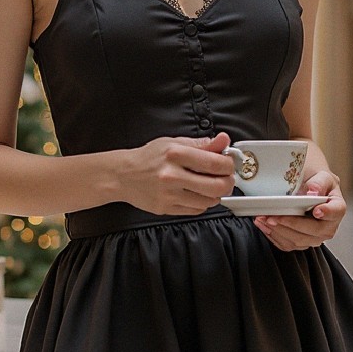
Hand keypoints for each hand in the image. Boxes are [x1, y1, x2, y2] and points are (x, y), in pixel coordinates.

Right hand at [119, 133, 235, 214]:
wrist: (123, 175)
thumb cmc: (149, 157)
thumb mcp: (174, 143)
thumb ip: (202, 144)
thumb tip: (224, 140)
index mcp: (175, 154)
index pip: (215, 163)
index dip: (229, 165)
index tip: (229, 164)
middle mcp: (172, 175)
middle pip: (217, 186)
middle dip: (228, 182)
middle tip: (226, 178)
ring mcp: (169, 195)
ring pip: (209, 201)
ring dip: (216, 194)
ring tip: (210, 186)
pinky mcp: (166, 209)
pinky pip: (196, 210)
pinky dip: (202, 203)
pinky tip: (197, 194)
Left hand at [255, 169, 343, 250]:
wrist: (310, 190)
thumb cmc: (317, 183)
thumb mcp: (322, 176)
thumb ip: (319, 183)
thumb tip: (312, 192)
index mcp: (337, 208)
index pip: (335, 212)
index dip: (327, 213)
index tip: (316, 211)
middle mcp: (328, 227)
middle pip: (313, 231)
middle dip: (291, 224)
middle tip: (274, 216)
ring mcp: (315, 238)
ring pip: (298, 241)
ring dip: (278, 231)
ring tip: (263, 218)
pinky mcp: (301, 242)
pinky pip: (287, 245)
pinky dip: (273, 236)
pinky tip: (263, 225)